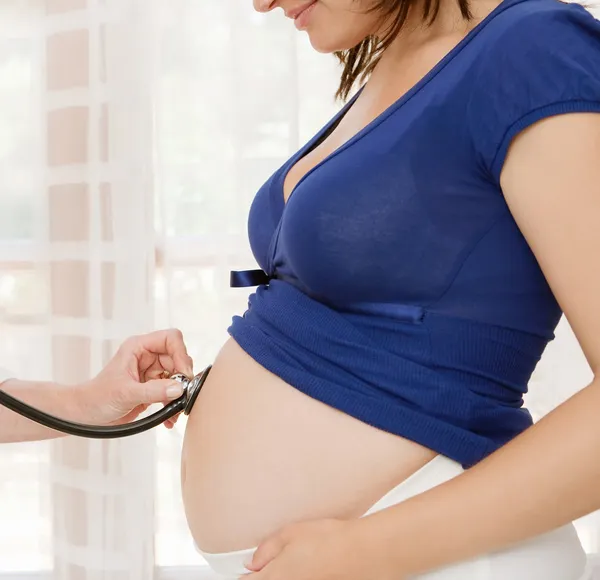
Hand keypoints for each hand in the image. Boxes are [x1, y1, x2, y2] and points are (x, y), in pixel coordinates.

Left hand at [74, 328, 193, 427]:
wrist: (86, 415)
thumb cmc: (97, 397)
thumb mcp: (125, 393)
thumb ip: (153, 390)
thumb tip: (179, 388)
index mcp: (139, 347)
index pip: (170, 339)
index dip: (181, 353)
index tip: (184, 374)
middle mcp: (148, 356)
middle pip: (178, 358)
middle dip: (182, 377)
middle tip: (182, 395)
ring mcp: (152, 372)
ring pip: (178, 377)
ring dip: (180, 394)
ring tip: (174, 411)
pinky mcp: (154, 387)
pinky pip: (173, 392)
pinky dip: (174, 404)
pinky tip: (169, 417)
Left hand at [245, 518, 399, 579]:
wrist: (361, 553)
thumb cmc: (328, 541)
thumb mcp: (290, 533)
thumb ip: (266, 549)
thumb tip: (252, 561)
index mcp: (273, 576)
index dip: (248, 575)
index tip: (249, 570)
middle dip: (266, 575)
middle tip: (280, 564)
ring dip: (286, 577)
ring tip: (300, 565)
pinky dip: (303, 576)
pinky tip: (312, 569)